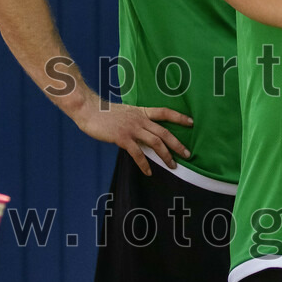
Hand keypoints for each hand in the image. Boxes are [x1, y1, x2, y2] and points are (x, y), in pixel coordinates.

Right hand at [72, 94, 193, 175]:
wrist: (89, 110)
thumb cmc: (105, 113)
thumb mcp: (126, 112)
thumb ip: (137, 120)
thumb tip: (145, 131)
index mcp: (142, 111)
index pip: (165, 112)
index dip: (179, 117)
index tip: (191, 122)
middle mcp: (140, 119)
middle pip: (164, 132)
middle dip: (177, 144)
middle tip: (188, 153)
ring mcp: (132, 129)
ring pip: (155, 143)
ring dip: (166, 155)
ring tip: (173, 165)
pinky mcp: (122, 138)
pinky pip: (137, 153)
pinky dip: (144, 164)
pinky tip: (149, 172)